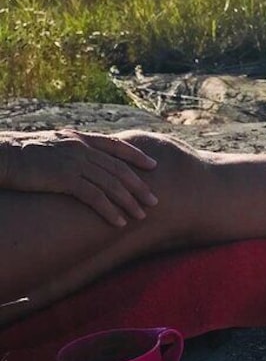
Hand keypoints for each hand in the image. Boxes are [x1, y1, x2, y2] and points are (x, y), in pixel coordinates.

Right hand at [4, 130, 158, 226]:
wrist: (1, 156)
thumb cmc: (22, 155)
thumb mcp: (52, 146)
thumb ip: (71, 150)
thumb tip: (84, 162)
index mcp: (79, 138)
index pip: (116, 145)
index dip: (136, 156)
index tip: (153, 165)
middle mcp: (81, 148)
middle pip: (119, 169)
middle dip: (139, 186)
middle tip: (155, 200)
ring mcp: (74, 163)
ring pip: (111, 184)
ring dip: (129, 202)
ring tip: (142, 215)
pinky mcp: (64, 179)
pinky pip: (94, 197)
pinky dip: (109, 210)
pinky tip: (119, 222)